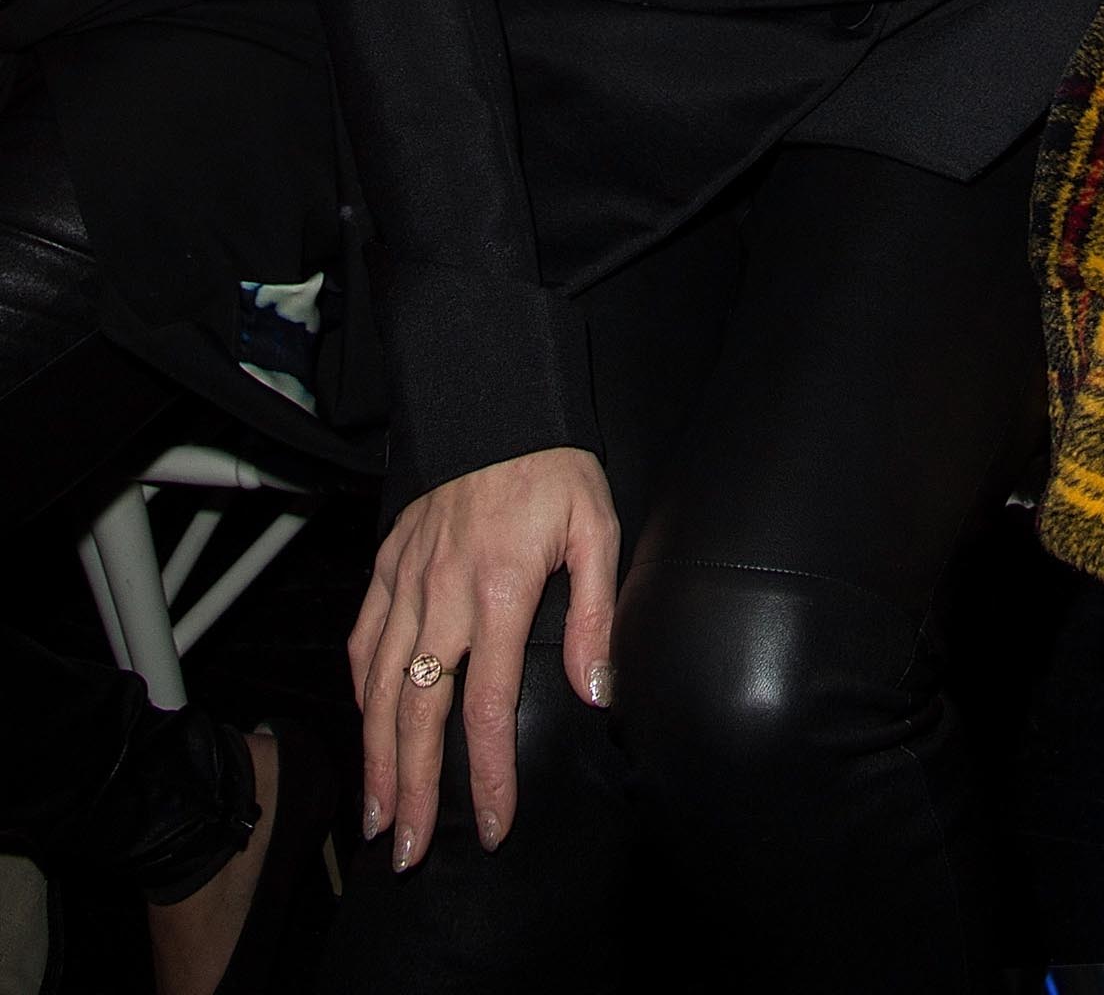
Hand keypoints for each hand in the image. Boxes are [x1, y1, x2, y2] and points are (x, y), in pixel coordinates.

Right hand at [349, 447, 618, 871]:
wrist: (496, 399)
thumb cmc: (553, 467)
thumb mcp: (595, 529)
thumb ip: (593, 614)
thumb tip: (595, 691)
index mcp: (497, 593)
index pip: (489, 707)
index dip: (488, 776)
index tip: (491, 826)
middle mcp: (441, 595)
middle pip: (417, 714)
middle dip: (410, 790)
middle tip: (405, 851)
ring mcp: (405, 580)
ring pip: (379, 686)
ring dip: (374, 756)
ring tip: (375, 814)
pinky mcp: (386, 563)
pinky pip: (362, 637)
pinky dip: (359, 688)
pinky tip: (365, 722)